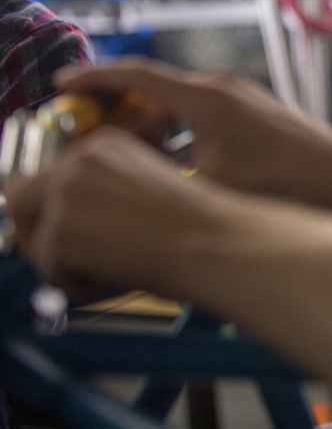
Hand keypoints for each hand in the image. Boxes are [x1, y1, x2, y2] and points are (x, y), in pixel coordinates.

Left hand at [5, 126, 217, 298]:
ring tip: (103, 273)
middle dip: (36, 233)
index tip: (67, 234)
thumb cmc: (198, 224)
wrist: (214, 239)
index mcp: (104, 144)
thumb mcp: (146, 190)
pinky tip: (111, 278)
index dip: (53, 211)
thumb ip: (106, 194)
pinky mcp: (63, 225)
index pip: (48, 175)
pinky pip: (49, 268)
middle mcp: (80, 159)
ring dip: (61, 263)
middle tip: (62, 260)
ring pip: (34, 237)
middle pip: (19, 197)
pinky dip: (75, 284)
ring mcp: (68, 190)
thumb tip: (72, 222)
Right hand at [54, 58, 331, 211]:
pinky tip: (179, 172)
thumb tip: (125, 174)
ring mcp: (246, 101)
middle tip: (95, 146)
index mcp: (208, 97)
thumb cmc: (289, 186)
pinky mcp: (261, 117)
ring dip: (155, 133)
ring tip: (135, 166)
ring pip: (182, 110)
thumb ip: (160, 173)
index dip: (94, 79)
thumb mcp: (209, 186)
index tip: (63, 84)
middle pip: (157, 94)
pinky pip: (206, 120)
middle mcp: (226, 89)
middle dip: (122, 118)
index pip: (136, 75)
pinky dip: (184, 139)